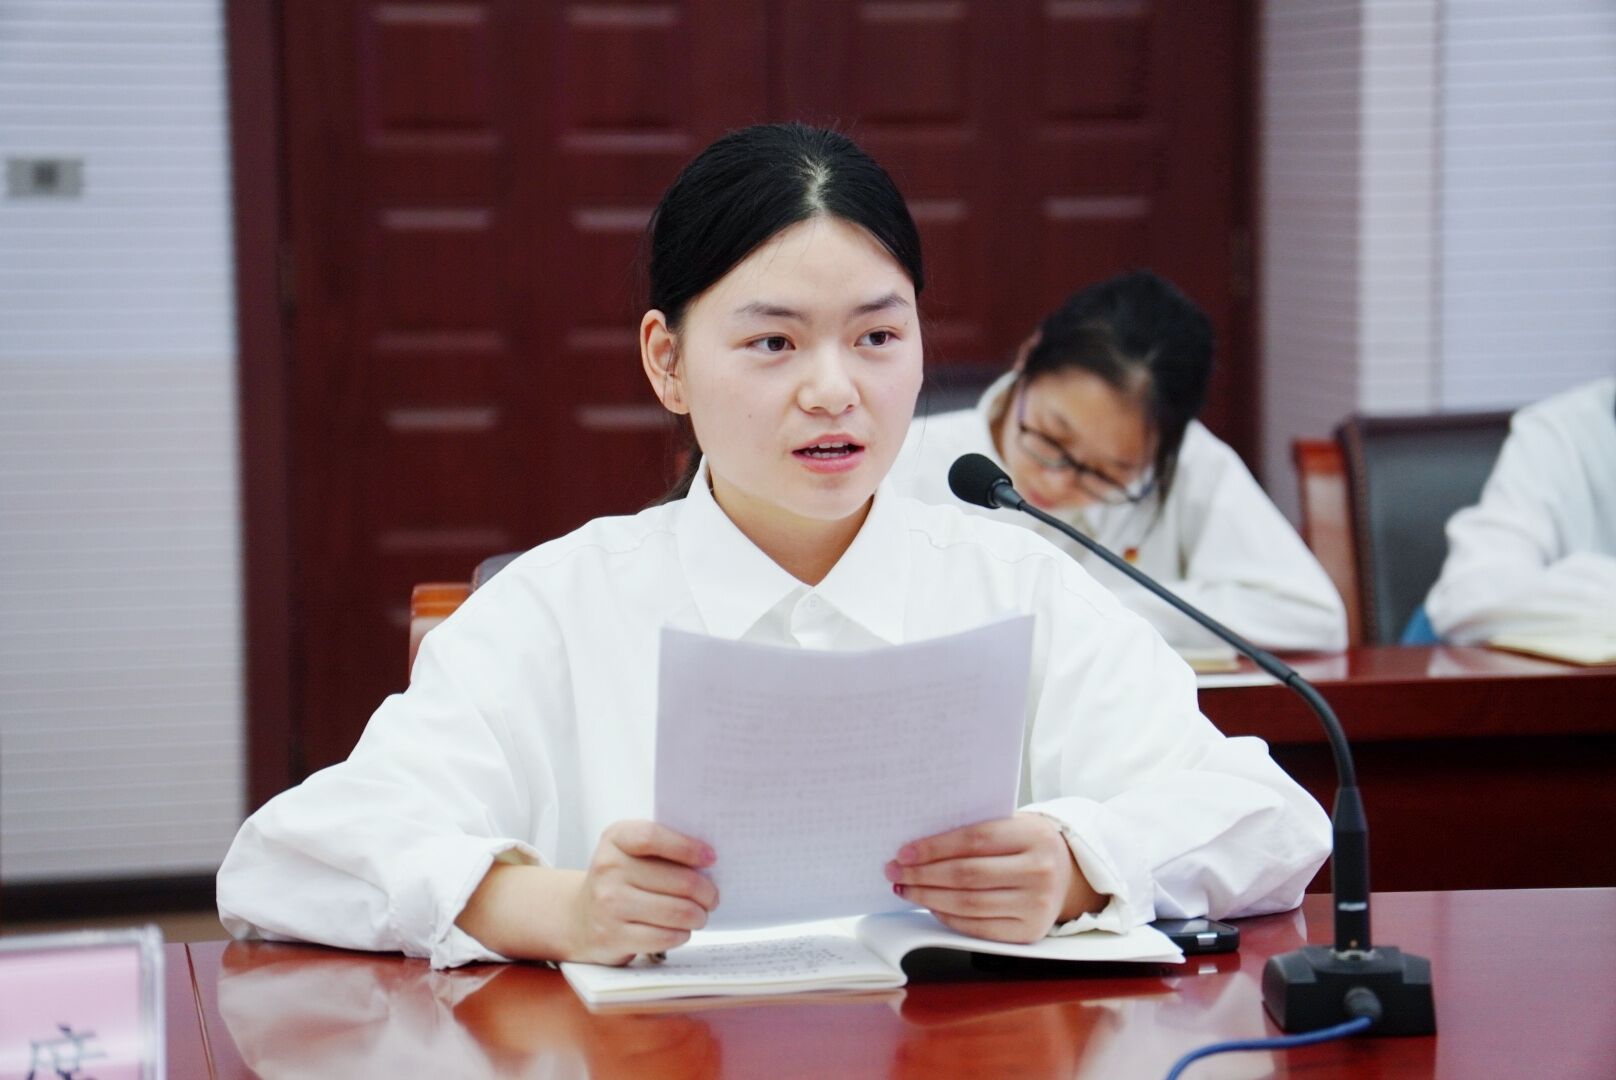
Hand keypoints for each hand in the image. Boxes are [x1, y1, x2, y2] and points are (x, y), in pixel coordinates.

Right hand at [567, 820, 718, 964]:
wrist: (580, 918)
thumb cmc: (620, 881)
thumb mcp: (632, 853)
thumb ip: (663, 848)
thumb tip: (709, 861)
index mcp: (615, 839)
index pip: (653, 837)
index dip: (687, 847)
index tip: (711, 858)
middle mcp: (608, 869)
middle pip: (678, 880)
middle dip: (706, 892)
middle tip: (712, 897)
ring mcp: (608, 904)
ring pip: (677, 911)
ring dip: (698, 916)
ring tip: (699, 915)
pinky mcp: (612, 936)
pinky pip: (665, 937)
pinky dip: (681, 934)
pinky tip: (680, 930)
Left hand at [885, 814, 1102, 943]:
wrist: (1068, 874)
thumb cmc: (1028, 844)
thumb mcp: (1013, 825)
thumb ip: (975, 830)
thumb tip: (918, 845)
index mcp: (1034, 837)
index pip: (975, 840)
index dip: (935, 847)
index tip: (904, 851)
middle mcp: (1039, 872)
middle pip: (967, 875)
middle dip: (923, 874)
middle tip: (895, 870)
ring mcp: (1036, 906)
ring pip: (968, 904)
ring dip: (928, 897)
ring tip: (905, 888)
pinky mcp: (1028, 933)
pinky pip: (977, 927)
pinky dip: (947, 917)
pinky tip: (930, 905)